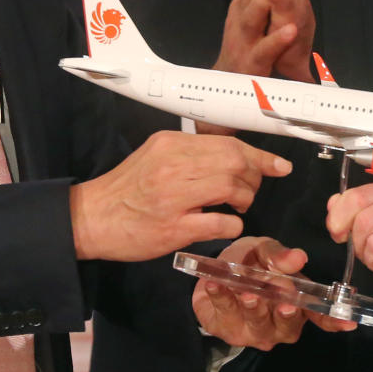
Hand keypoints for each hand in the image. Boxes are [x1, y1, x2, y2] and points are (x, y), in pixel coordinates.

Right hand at [69, 132, 291, 260]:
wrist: (92, 217)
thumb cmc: (128, 188)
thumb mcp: (155, 155)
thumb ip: (189, 153)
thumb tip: (234, 156)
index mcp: (171, 143)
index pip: (227, 143)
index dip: (259, 156)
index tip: (280, 166)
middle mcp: (173, 164)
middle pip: (234, 162)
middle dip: (254, 177)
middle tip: (250, 189)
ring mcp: (173, 197)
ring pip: (231, 188)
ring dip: (245, 199)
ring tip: (237, 206)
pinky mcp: (173, 228)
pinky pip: (220, 223)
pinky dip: (232, 224)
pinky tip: (225, 223)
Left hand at [193, 237, 355, 347]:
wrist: (213, 272)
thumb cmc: (249, 261)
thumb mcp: (264, 250)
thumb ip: (279, 254)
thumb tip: (298, 257)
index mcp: (295, 302)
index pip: (318, 315)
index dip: (332, 319)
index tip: (347, 321)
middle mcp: (278, 322)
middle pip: (288, 323)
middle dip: (287, 311)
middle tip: (285, 299)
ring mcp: (253, 330)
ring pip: (258, 322)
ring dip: (254, 307)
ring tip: (248, 292)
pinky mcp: (227, 329)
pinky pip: (224, 313)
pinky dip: (220, 297)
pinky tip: (214, 284)